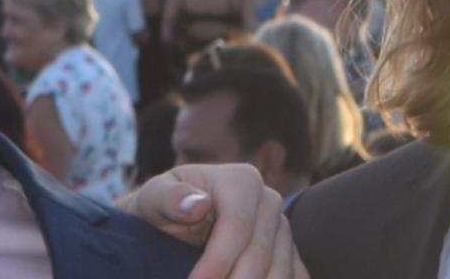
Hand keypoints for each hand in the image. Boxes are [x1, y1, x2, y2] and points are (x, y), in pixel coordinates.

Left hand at [118, 164, 308, 278]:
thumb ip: (169, 198)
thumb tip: (198, 205)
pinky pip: (295, 274)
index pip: (238, 225)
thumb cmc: (160, 208)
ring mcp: (282, 226)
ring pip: (280, 268)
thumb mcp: (153, 198)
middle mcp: (269, 200)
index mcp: (242, 181)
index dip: (218, 260)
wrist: (172, 221)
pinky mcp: (287, 249)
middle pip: (261, 252)